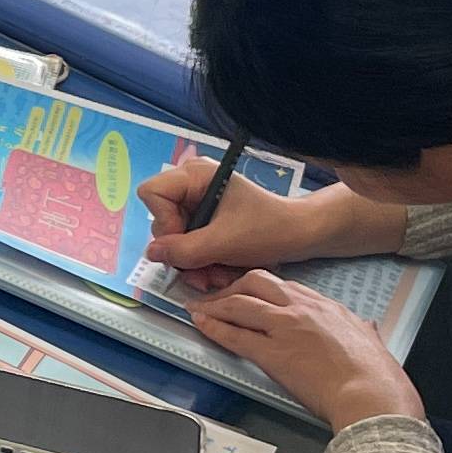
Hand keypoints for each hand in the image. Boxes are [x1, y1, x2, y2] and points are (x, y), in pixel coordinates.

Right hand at [137, 151, 323, 297]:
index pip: (153, 194)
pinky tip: (221, 271)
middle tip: (202, 273)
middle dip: (183, 252)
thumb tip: (151, 253)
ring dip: (194, 263)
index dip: (164, 223)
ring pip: (176, 238)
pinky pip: (191, 243)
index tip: (186, 244)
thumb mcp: (223, 243)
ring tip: (217, 276)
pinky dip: (203, 261)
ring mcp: (199, 203)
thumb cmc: (269, 229)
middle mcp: (193, 185)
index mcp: (196, 175)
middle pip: (163, 220)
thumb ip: (184, 250)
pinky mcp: (207, 220)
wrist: (300, 235)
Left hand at [184, 271, 421, 430]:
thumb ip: (363, 329)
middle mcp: (301, 309)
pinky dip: (214, 328)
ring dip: (214, 304)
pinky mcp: (271, 354)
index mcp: (325, 306)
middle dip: (233, 286)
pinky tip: (201, 324)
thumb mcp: (372, 340)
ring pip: (239, 304)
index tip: (251, 292)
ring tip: (199, 307)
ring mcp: (284, 329)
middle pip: (256, 282)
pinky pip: (235, 336)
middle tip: (219, 295)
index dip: (262, 288)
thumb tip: (367, 326)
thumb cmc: (377, 376)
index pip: (285, 286)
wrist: (371, 396)